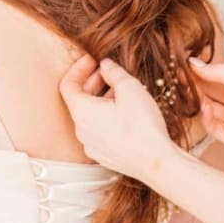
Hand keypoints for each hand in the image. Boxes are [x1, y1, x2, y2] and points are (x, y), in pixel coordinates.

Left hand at [59, 53, 179, 184]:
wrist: (156, 162)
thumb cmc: (142, 125)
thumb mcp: (130, 89)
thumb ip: (114, 72)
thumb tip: (105, 65)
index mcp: (81, 111)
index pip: (67, 85)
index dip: (78, 69)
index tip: (92, 60)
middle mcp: (81, 130)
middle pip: (78, 100)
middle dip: (91, 82)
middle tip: (107, 71)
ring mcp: (90, 145)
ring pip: (89, 116)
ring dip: (99, 99)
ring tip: (119, 90)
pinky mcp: (103, 155)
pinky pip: (97, 130)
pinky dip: (104, 116)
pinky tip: (124, 111)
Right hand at [188, 57, 223, 161]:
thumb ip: (220, 71)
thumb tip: (195, 64)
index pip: (216, 72)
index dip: (200, 68)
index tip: (184, 64)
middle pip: (209, 89)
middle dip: (195, 83)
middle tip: (179, 77)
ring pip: (207, 107)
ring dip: (197, 99)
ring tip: (189, 92)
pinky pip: (211, 126)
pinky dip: (205, 117)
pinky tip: (205, 108)